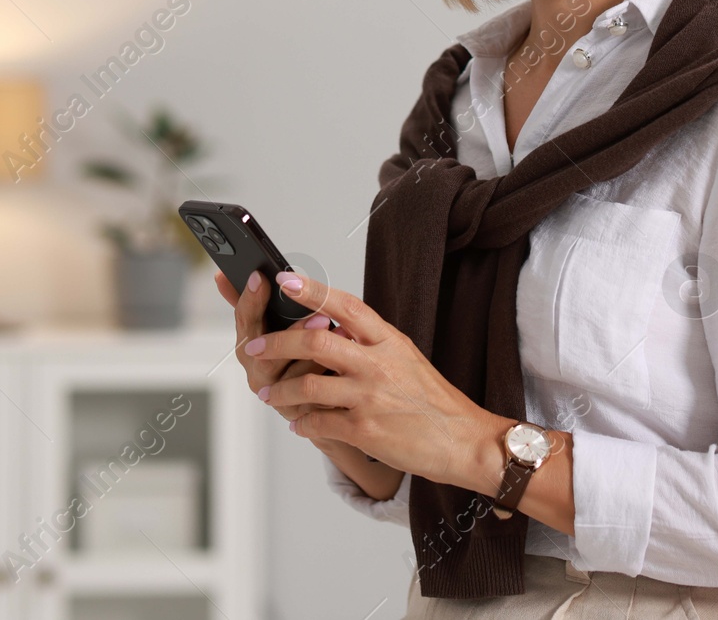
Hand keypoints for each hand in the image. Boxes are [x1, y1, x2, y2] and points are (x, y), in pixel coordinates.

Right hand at [215, 269, 348, 421]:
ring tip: (340, 333)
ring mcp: (277, 396)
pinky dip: (329, 378)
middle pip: (265, 352)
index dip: (250, 299)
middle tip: (318, 314)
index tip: (260, 276)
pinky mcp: (301, 412)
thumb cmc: (297, 356)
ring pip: (293, 376)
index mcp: (250, 347)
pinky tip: (346, 360)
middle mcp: (258, 372)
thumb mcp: (275, 326)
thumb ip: (254, 303)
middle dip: (292, 332)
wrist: (323, 400)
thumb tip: (222, 274)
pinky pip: (313, 398)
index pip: (244, 320)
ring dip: (316, 355)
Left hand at [242, 270, 507, 495]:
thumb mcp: (406, 357)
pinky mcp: (366, 431)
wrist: (465, 439)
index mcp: (389, 340)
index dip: (313, 290)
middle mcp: (379, 364)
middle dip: (276, 343)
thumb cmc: (433, 399)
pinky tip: (299, 425)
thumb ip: (370, 341)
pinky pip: (319, 423)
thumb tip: (331, 326)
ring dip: (281, 391)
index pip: (346, 305)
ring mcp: (371, 397)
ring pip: (308, 387)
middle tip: (253, 345)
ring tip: (269, 394)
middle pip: (315, 343)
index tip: (285, 279)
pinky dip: (303, 424)